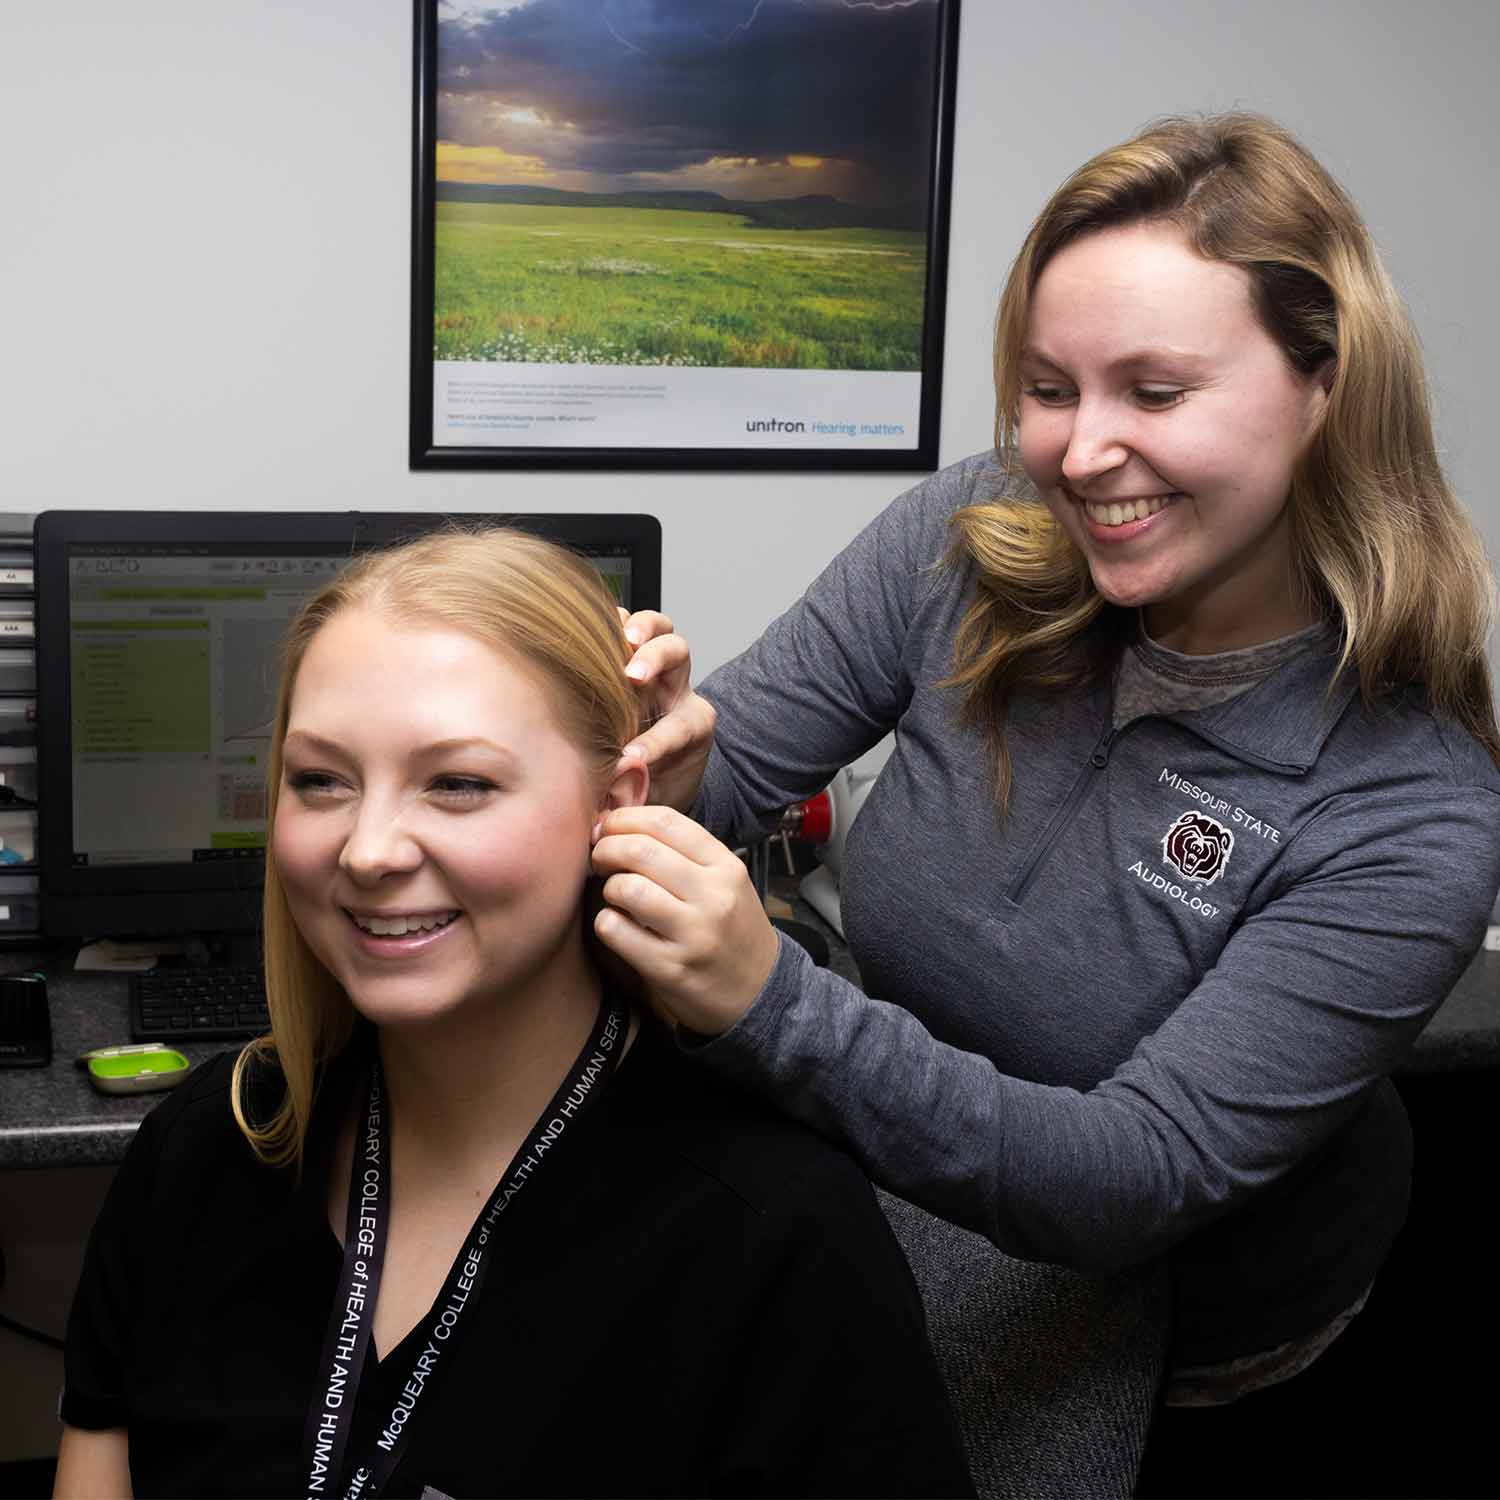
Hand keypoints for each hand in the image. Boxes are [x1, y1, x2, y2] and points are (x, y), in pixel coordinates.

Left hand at [591, 805, 780, 1035]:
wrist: (759, 991)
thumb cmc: (730, 928)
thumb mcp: (725, 881)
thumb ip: (682, 852)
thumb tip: (616, 825)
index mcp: (725, 866)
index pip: (664, 821)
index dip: (625, 819)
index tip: (609, 829)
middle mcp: (713, 897)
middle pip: (641, 850)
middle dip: (606, 849)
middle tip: (600, 860)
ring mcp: (694, 934)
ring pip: (627, 888)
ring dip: (608, 887)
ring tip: (615, 896)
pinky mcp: (671, 968)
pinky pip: (616, 931)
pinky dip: (606, 922)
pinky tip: (617, 925)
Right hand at [616, 608, 714, 813]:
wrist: (659, 773)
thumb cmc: (652, 786)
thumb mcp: (649, 797)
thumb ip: (631, 794)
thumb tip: (609, 794)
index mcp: (690, 727)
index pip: (677, 726)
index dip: (655, 742)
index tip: (631, 757)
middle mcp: (675, 691)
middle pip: (678, 655)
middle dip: (656, 660)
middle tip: (632, 676)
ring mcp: (655, 668)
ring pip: (661, 631)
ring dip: (640, 630)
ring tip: (620, 639)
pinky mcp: (631, 654)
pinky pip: (626, 625)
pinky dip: (611, 620)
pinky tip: (588, 625)